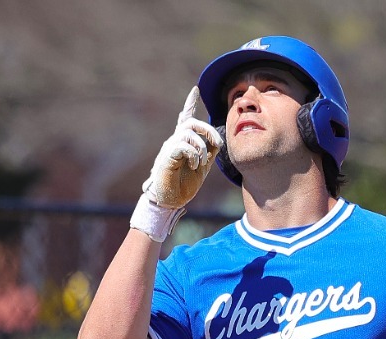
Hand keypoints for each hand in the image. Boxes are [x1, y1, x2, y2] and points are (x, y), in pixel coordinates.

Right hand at [141, 87, 221, 209]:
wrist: (170, 201)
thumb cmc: (184, 185)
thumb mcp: (203, 166)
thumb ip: (210, 152)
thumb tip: (218, 141)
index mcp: (184, 142)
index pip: (186, 118)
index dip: (190, 103)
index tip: (196, 89)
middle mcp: (175, 141)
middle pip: (192, 122)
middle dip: (208, 130)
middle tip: (218, 144)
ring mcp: (170, 147)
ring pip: (188, 132)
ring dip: (201, 147)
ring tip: (202, 162)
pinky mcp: (167, 156)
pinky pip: (183, 146)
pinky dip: (193, 154)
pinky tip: (194, 165)